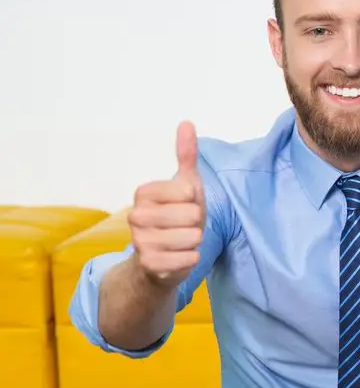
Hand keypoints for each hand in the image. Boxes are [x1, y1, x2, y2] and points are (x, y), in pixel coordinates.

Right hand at [128, 121, 206, 287]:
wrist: (162, 258)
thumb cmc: (177, 217)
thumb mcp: (186, 184)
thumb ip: (186, 155)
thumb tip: (186, 123)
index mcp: (144, 193)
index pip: (189, 191)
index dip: (195, 200)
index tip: (183, 205)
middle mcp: (135, 215)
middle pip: (193, 215)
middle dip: (197, 223)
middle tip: (183, 227)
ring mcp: (139, 241)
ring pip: (193, 237)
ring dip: (195, 241)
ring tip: (181, 241)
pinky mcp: (149, 264)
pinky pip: (189, 259)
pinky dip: (192, 258)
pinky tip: (179, 257)